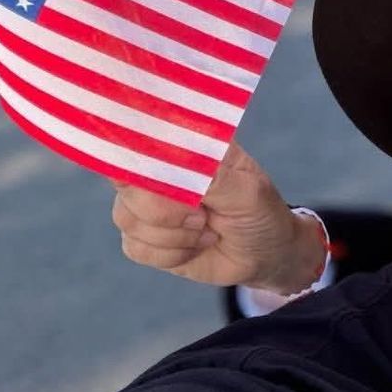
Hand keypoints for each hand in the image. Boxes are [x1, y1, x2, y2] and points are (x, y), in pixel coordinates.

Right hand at [110, 141, 325, 292]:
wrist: (265, 256)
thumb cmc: (260, 214)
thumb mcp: (247, 191)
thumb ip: (209, 173)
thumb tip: (171, 156)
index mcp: (183, 145)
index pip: (138, 135)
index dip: (134, 152)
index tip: (155, 176)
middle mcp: (157, 169)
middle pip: (126, 182)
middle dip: (167, 210)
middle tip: (203, 216)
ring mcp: (146, 202)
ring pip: (127, 218)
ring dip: (175, 235)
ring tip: (206, 230)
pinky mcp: (142, 235)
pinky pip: (135, 247)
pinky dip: (171, 255)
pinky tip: (195, 246)